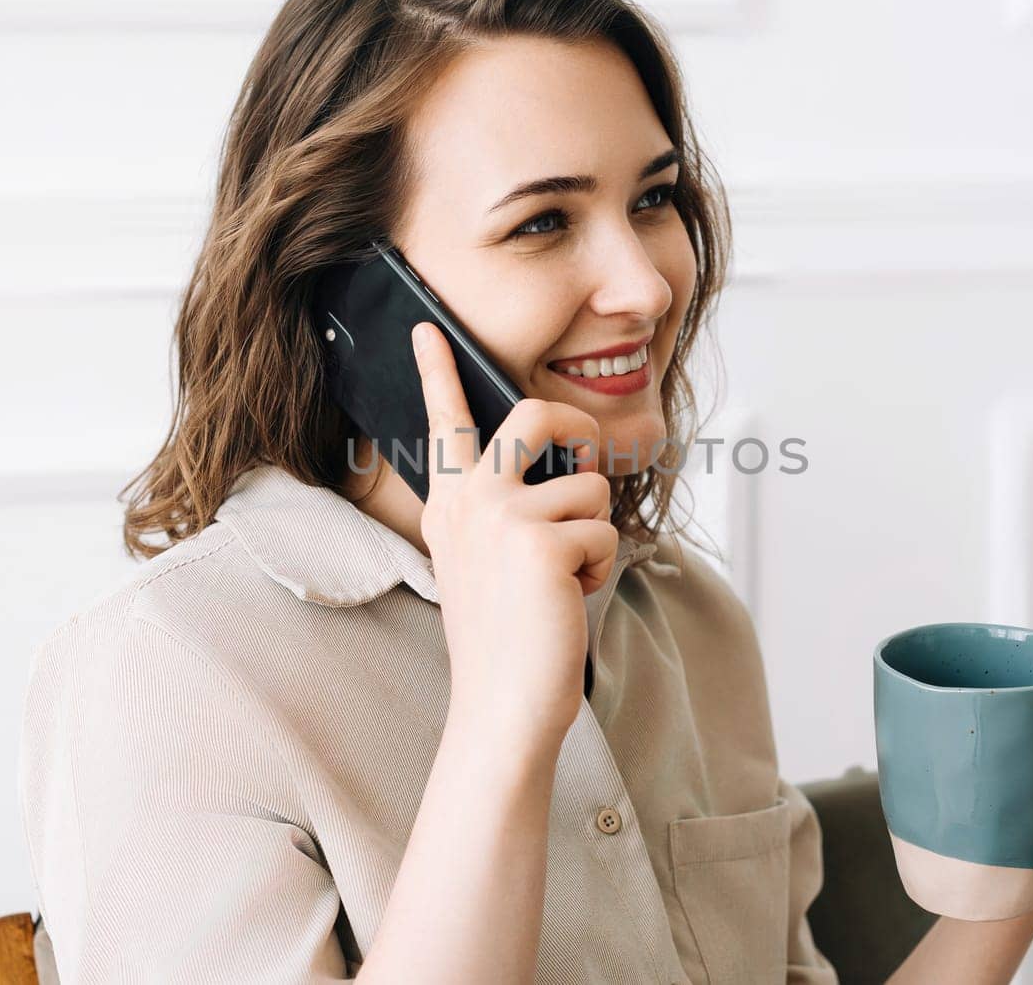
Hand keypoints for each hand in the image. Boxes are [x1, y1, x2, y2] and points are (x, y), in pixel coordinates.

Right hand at [410, 322, 617, 751]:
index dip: (437, 370)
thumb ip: (506, 508)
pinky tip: (569, 600)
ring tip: (563, 580)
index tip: (427, 328)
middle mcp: (469, 500)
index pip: (445, 422)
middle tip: (590, 456)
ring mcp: (501, 517)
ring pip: (591, 486)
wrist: (502, 705)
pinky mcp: (541, 542)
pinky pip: (605, 531)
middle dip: (580, 426)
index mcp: (450, 504)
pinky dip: (601, 569)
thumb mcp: (487, 561)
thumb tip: (570, 468)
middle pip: (537, 414)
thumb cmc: (506, 637)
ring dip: (596, 534)